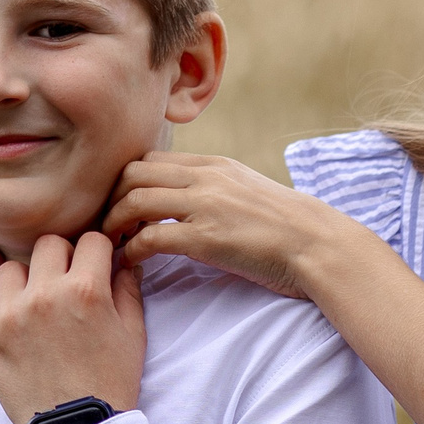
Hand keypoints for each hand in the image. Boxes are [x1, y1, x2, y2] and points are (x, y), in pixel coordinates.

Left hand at [0, 232, 144, 423]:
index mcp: (86, 290)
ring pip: (10, 269)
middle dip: (62, 258)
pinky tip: (18, 329)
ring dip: (26, 280)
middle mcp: (45, 295)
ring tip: (37, 304)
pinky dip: (0, 311)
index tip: (95, 267)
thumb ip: (127, 292)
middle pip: (47, 244)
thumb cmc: (110, 384)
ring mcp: (11, 316)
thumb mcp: (133, 336)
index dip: (97, 253)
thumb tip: (122, 264)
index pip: (90, 240)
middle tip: (66, 282)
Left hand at [102, 152, 366, 298]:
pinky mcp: (206, 239)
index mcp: (214, 165)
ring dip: (114, 224)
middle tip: (105, 226)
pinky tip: (129, 265)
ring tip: (111, 245)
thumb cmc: (286, 228)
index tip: (118, 207)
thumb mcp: (247, 190)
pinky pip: (150, 239)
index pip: (149, 159)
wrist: (318, 245)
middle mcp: (206, 178)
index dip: (124, 182)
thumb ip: (214, 187)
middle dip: (110, 199)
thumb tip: (186, 196)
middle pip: (132, 173)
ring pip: (134, 200)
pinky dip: (131, 252)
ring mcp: (205, 206)